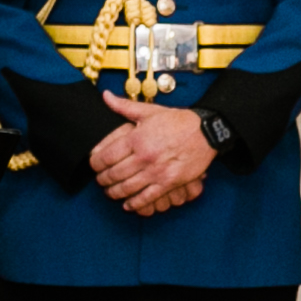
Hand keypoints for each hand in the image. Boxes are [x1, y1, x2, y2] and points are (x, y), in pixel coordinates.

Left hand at [90, 97, 216, 216]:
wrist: (206, 131)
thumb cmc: (178, 121)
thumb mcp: (150, 111)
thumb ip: (124, 106)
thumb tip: (106, 96)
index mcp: (137, 138)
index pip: (106, 156)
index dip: (95, 164)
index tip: (94, 166)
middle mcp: (144, 156)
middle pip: (114, 174)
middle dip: (103, 180)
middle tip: (100, 180)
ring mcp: (157, 171)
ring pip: (127, 188)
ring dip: (115, 193)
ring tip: (110, 192)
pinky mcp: (169, 183)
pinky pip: (147, 198)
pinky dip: (135, 204)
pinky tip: (128, 204)